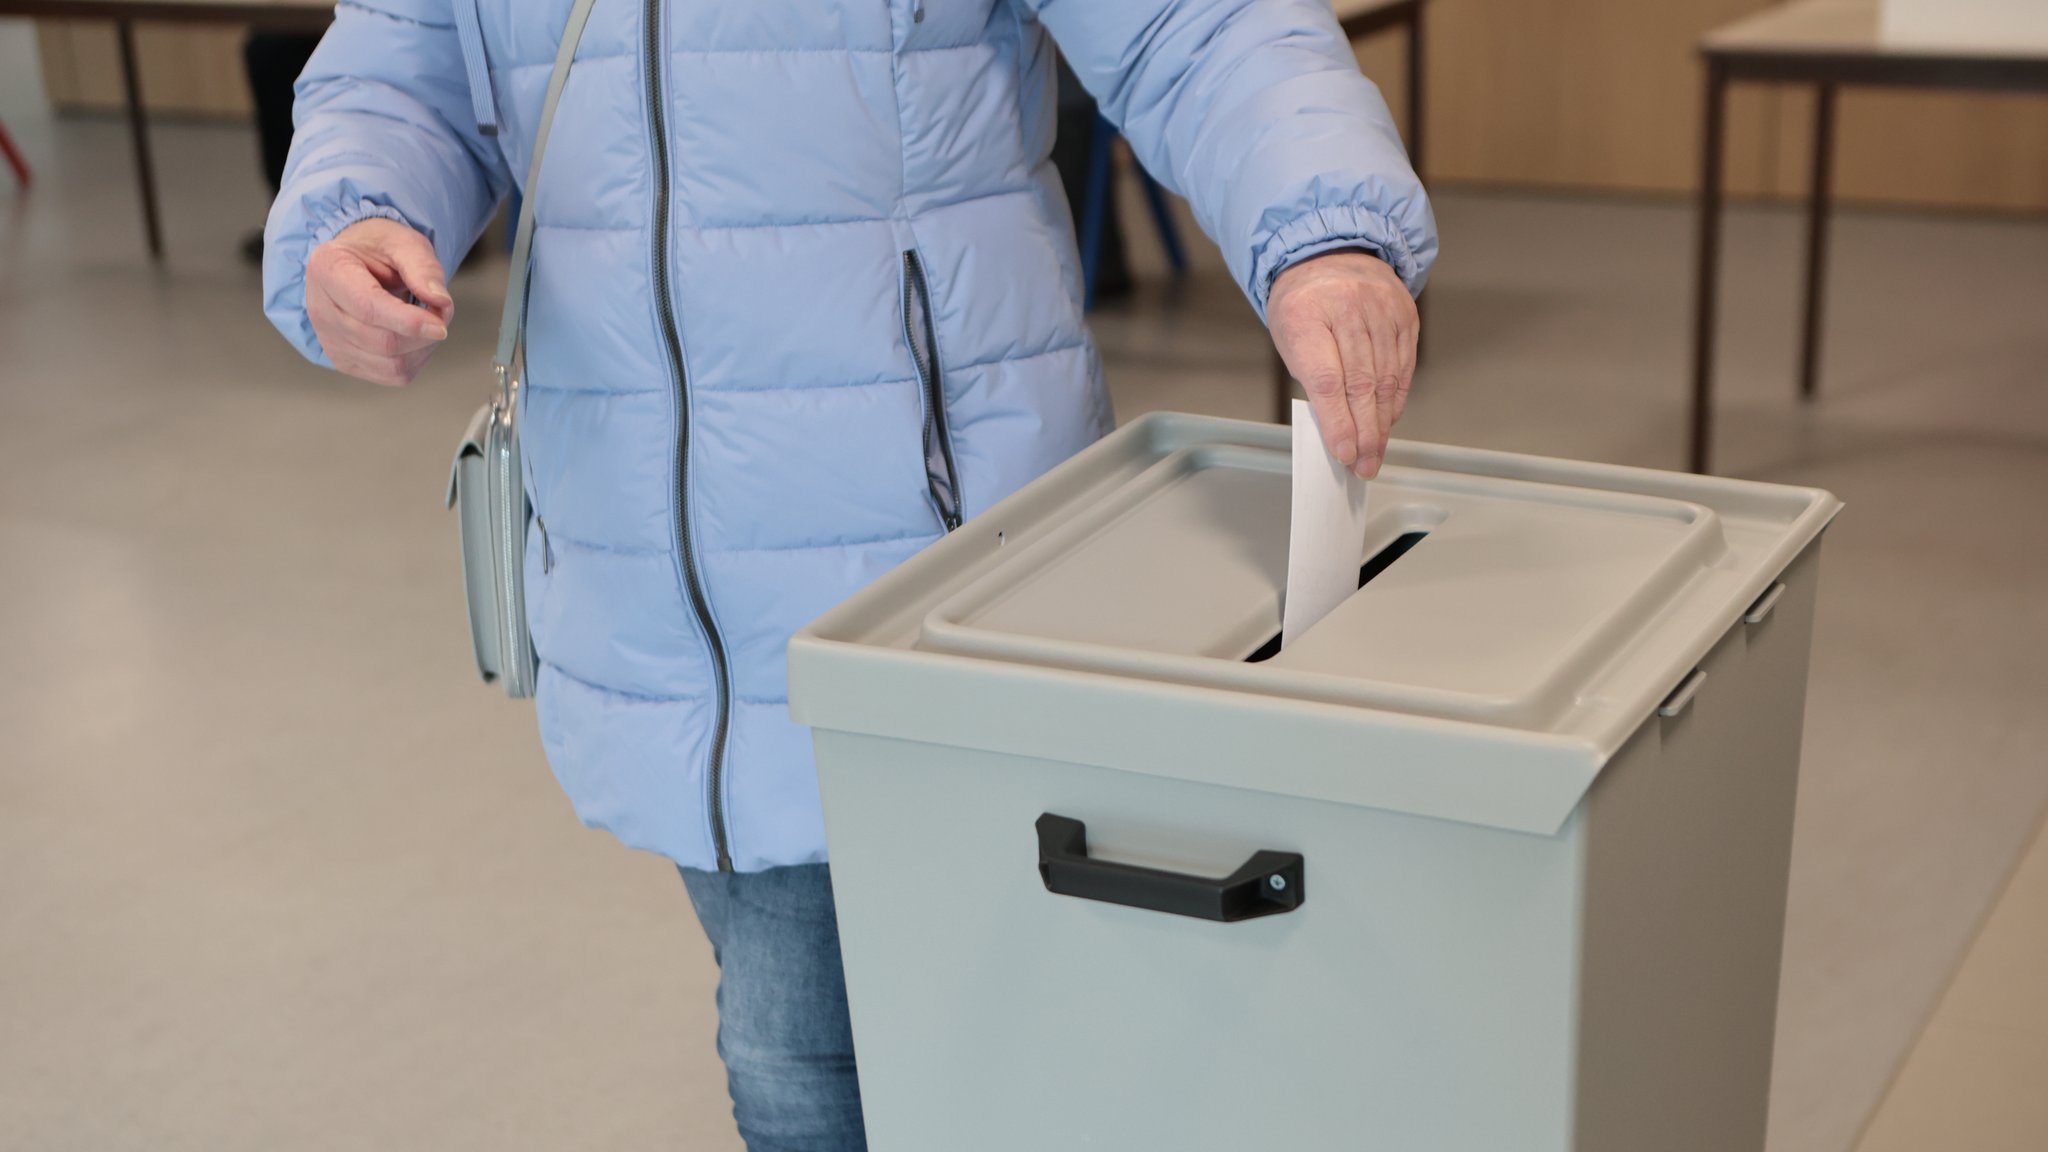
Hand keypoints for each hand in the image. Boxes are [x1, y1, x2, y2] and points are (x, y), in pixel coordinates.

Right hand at [305, 217, 453, 386]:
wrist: (357, 263)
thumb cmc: (379, 250)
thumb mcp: (403, 241)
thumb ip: (423, 268)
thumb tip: (440, 303)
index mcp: (328, 269)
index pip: (368, 308)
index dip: (409, 322)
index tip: (441, 325)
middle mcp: (321, 309)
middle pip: (383, 342)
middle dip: (423, 334)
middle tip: (441, 312)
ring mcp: (330, 340)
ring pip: (391, 365)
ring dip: (423, 348)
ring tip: (427, 320)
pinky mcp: (345, 361)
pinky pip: (392, 375)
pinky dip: (415, 359)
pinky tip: (415, 336)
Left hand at [1267, 250, 1418, 478]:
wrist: (1328, 254)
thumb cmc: (1303, 306)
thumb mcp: (1290, 338)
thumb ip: (1312, 380)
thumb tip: (1337, 430)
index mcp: (1306, 314)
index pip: (1327, 380)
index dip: (1338, 422)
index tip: (1343, 452)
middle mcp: (1347, 307)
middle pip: (1361, 384)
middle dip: (1364, 432)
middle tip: (1364, 465)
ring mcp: (1381, 308)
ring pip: (1386, 378)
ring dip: (1382, 423)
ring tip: (1375, 451)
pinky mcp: (1405, 314)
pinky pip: (1403, 366)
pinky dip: (1396, 399)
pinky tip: (1388, 420)